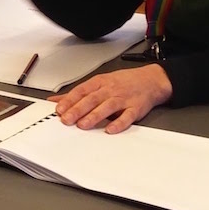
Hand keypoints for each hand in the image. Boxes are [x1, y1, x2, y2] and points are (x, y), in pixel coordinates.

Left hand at [50, 64, 172, 133]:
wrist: (151, 80)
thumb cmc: (123, 82)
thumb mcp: (99, 82)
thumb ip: (78, 93)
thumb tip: (56, 100)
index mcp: (100, 82)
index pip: (82, 91)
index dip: (70, 100)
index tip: (60, 109)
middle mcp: (110, 90)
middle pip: (92, 99)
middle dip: (78, 109)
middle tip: (66, 120)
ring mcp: (123, 99)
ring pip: (107, 107)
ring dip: (95, 116)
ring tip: (83, 125)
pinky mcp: (136, 108)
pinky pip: (127, 116)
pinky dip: (119, 123)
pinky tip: (110, 129)